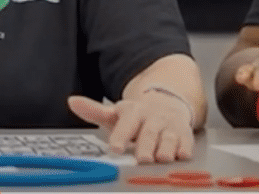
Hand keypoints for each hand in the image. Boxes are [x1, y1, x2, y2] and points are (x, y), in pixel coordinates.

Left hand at [70, 89, 195, 163]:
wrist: (169, 101)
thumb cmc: (139, 115)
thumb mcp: (117, 113)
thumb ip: (95, 111)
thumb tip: (72, 101)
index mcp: (134, 112)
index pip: (126, 124)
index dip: (120, 136)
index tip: (115, 147)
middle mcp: (152, 119)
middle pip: (149, 133)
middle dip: (146, 146)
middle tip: (142, 158)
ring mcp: (169, 127)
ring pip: (168, 138)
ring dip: (166, 148)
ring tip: (162, 158)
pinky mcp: (184, 135)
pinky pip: (186, 142)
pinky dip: (185, 149)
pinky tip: (182, 155)